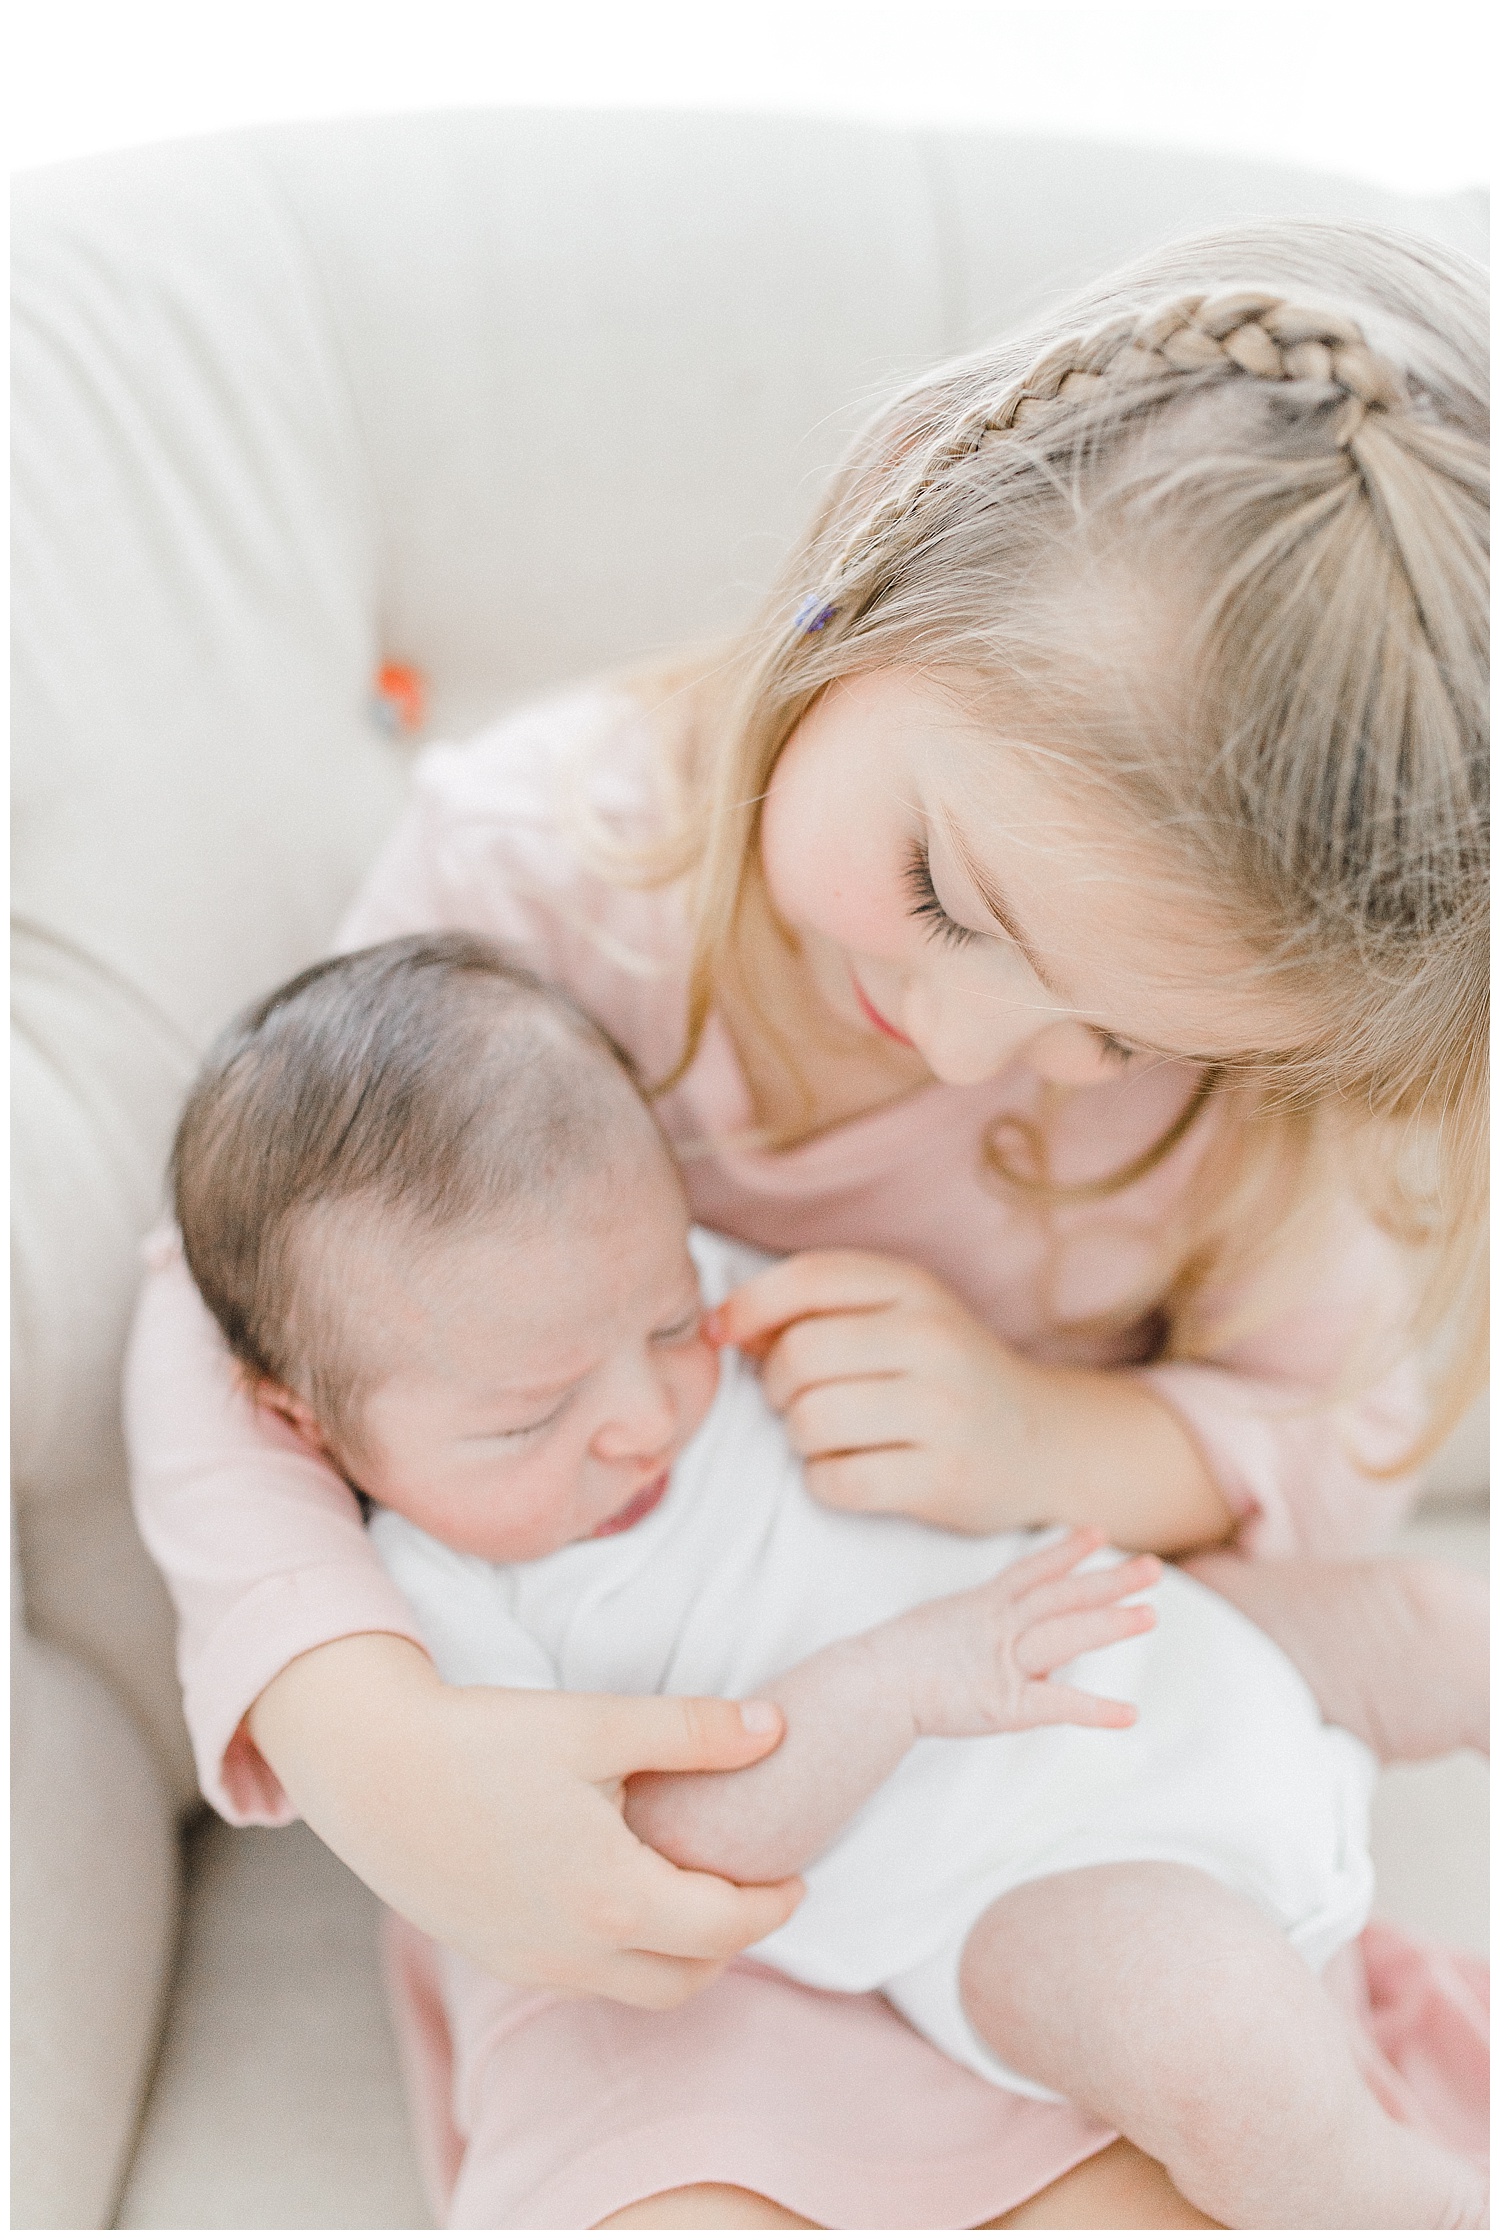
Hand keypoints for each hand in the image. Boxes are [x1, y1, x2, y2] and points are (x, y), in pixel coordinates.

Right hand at [248, 1634, 803, 2007]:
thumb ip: (693, 1731)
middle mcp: (575, 1953)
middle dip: (732, 1939)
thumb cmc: (481, 1739)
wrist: (367, 1768)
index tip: (796, 1875)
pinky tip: (619, 1893)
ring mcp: (529, 1963)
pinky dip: (625, 1954)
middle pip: (688, 1978)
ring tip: (693, 1891)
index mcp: (613, 1900)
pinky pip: (584, 1978)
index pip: (726, 1928)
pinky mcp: (494, 1954)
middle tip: (753, 1886)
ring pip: (635, 1989)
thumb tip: (776, 1727)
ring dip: (680, 1954)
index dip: (772, 1904)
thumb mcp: (596, 1724)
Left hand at [708, 1248, 1232, 1551]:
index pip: (808, 1278)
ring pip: (811, 1421)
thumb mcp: (894, 1319)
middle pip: (798, 1356)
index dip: (748, 1305)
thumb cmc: (944, 1374)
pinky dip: (826, 1482)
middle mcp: (934, 1340)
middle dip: (777, 1385)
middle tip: (798, 1400)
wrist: (1045, 1441)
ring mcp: (945, 1411)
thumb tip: (723, 1326)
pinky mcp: (945, 1478)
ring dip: (802, 1437)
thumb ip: (813, 1312)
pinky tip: (852, 1471)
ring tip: (834, 1436)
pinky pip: (837, 1482)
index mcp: (914, 1288)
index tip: (722, 1334)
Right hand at [866, 1527, 1159, 1737]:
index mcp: (981, 1605)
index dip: (1067, 1552)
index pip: (1032, 1571)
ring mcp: (1003, 1661)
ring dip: (1110, 1623)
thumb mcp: (935, 1625)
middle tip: (1153, 1568)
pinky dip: (1095, 1710)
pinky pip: (1057, 1704)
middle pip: (1063, 1596)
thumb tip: (994, 1637)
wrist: (868, 1685)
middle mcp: (998, 1625)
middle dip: (1109, 1581)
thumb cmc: (890, 1661)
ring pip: (1066, 1634)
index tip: (1098, 1533)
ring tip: (1151, 1615)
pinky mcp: (1004, 1703)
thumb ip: (970, 1626)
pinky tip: (1129, 1714)